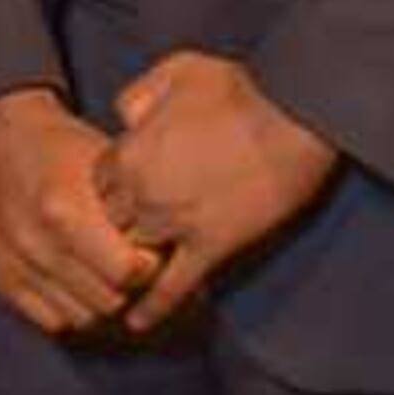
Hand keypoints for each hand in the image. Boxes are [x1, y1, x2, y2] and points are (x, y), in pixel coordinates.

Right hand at [0, 85, 160, 334]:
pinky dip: (71, 307)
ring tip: (106, 273)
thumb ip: (137, 206)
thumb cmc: (65, 146)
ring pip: (82, 317)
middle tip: (133, 265)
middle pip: (108, 300)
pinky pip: (52, 320)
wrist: (1, 135)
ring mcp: (15, 265)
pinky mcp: (1, 279)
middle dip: (129, 287)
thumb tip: (179, 251)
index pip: (128, 272)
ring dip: (101, 301)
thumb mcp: (108, 161)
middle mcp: (36, 243)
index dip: (149, 266)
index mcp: (65, 209)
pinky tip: (78, 280)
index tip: (151, 250)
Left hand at [91, 52, 341, 333]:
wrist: (297, 118)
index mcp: (130, 150)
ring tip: (129, 276)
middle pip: (108, 223)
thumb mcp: (178, 70)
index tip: (126, 188)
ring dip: (133, 262)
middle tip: (131, 227)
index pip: (96, 182)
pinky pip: (171, 288)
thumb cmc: (241, 90)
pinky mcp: (210, 247)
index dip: (111, 186)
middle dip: (116, 224)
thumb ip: (138, 94)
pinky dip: (153, 309)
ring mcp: (175, 224)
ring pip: (133, 256)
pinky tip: (138, 324)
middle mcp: (142, 193)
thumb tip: (122, 120)